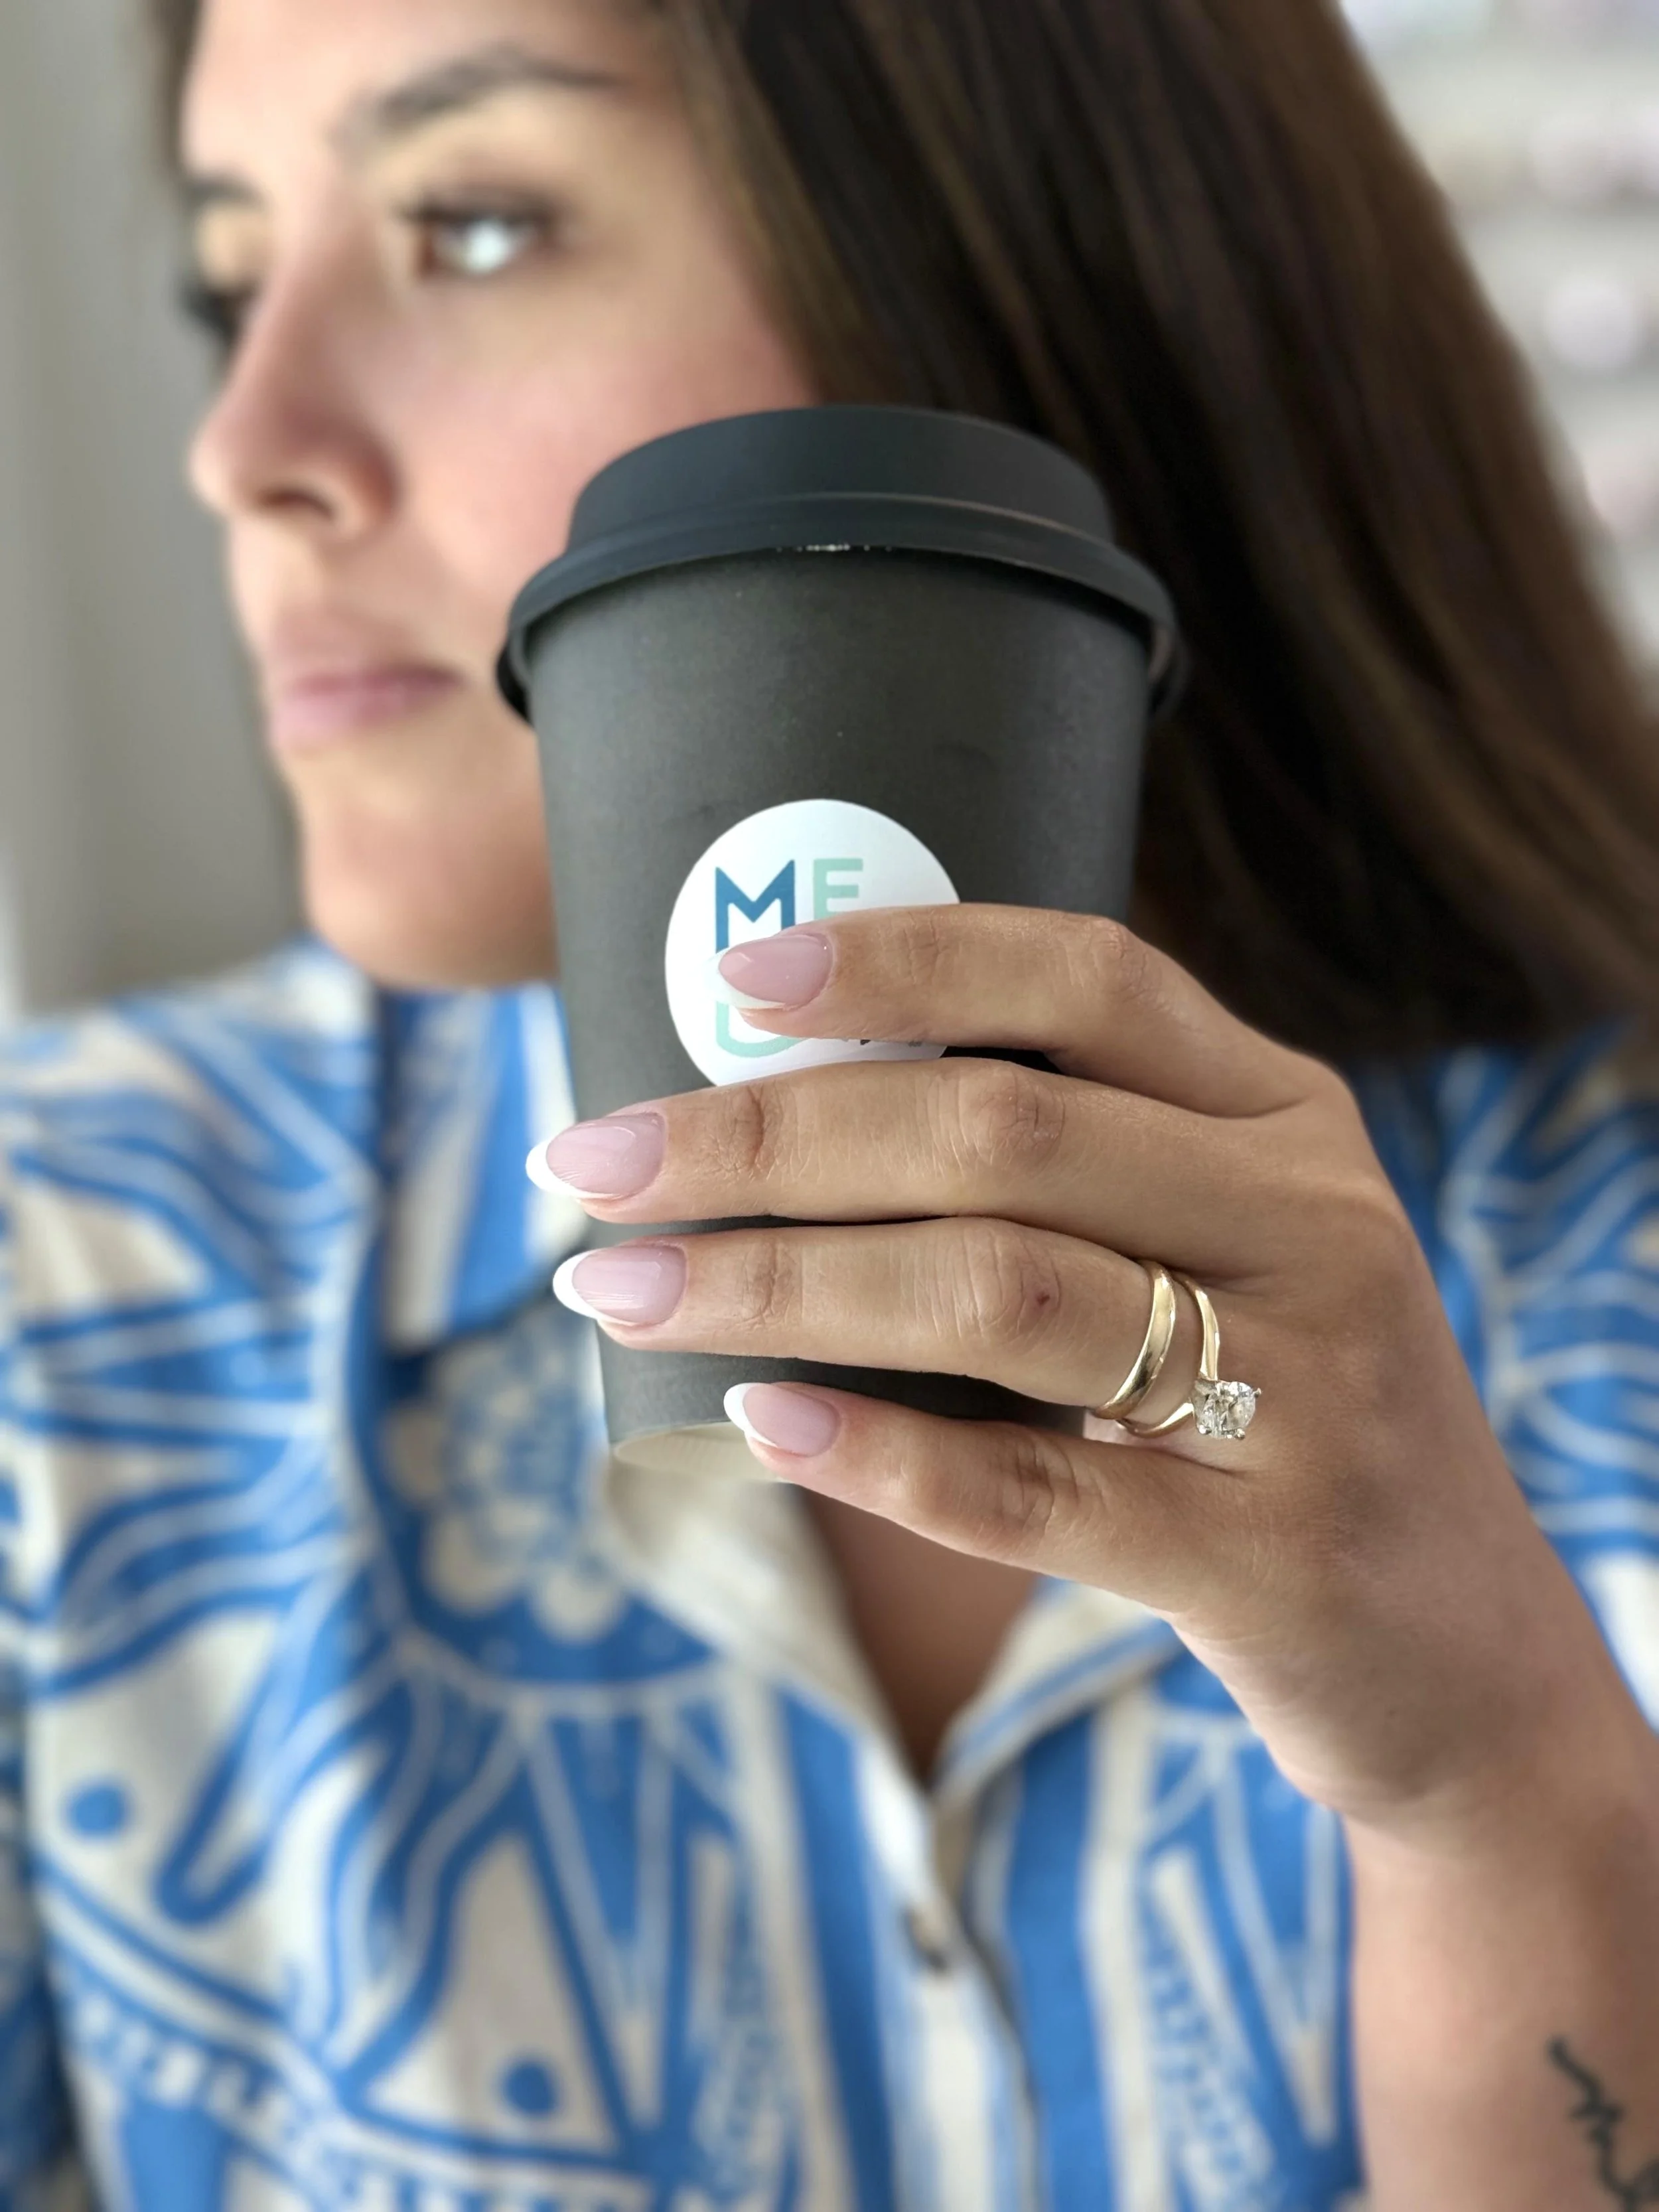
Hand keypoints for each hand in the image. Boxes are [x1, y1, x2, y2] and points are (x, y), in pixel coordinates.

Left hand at [531, 906, 1636, 1839]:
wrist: (1461, 1654)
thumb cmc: (1279, 1416)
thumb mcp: (1234, 1249)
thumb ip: (1083, 1173)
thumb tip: (786, 1117)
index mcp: (1288, 1118)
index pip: (1089, 978)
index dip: (905, 957)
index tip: (736, 974)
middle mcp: (1312, 1223)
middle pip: (999, 1132)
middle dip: (761, 1139)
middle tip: (587, 1167)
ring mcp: (1303, 1391)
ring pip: (996, 1293)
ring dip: (776, 1284)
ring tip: (621, 1290)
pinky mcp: (1268, 1555)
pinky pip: (1036, 1488)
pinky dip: (878, 1449)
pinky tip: (754, 1422)